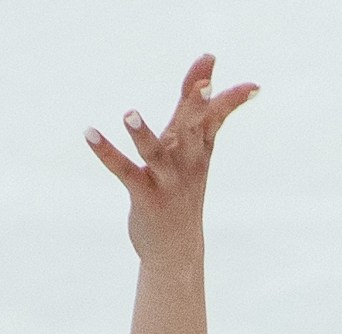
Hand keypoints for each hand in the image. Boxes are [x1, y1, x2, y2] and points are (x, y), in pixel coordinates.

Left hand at [87, 53, 257, 260]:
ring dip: (143, 134)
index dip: (231, 100)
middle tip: (202, 86)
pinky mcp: (144, 196)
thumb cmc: (183, 192)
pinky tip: (89, 133)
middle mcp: (186, 163)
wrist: (176, 251)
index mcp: (199, 150)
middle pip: (192, 129)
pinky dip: (106, 153)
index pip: (216, 119)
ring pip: (155, 153)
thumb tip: (206, 75)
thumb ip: (194, 111)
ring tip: (129, 115)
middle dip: (197, 107)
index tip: (252, 86)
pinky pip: (124, 171)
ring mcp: (166, 181)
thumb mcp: (193, 152)